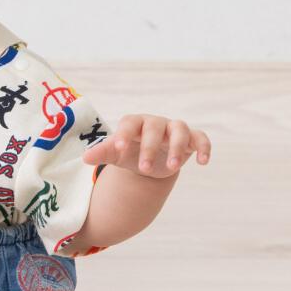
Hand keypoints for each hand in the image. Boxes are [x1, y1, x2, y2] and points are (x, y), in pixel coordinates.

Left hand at [82, 114, 211, 178]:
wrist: (148, 160)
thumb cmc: (129, 152)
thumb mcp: (115, 154)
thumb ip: (103, 153)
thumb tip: (85, 158)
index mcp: (134, 123)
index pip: (129, 122)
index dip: (123, 133)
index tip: (118, 148)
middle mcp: (155, 123)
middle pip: (154, 127)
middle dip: (149, 147)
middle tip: (143, 169)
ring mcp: (174, 129)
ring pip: (179, 130)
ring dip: (176, 148)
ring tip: (171, 168)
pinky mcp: (191, 139)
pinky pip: (201, 138)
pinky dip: (204, 148)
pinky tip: (202, 162)